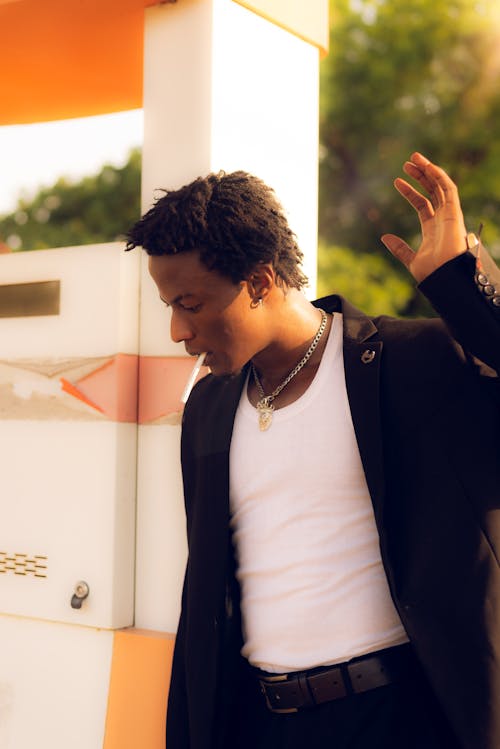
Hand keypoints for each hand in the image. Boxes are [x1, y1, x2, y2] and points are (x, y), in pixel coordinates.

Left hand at [381, 152, 467, 282]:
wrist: (443, 277)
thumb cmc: (431, 273)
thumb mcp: (411, 260)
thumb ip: (399, 249)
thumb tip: (384, 238)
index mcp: (432, 229)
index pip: (422, 204)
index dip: (410, 191)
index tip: (396, 181)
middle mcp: (443, 219)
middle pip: (432, 191)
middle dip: (420, 176)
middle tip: (407, 163)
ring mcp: (450, 215)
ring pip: (440, 186)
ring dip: (429, 170)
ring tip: (414, 158)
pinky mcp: (454, 212)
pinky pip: (449, 189)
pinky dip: (439, 176)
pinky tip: (427, 166)